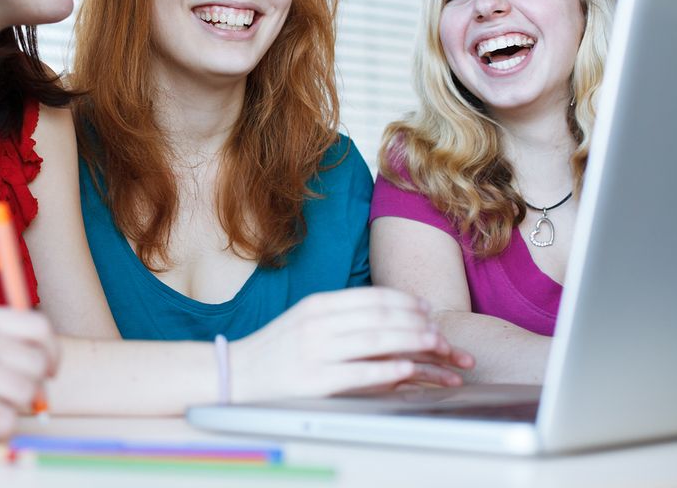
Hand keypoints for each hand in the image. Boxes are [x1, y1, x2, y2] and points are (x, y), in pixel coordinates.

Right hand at [230, 287, 472, 399]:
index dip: (404, 300)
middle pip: (379, 316)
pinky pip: (361, 371)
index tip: (425, 307)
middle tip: (439, 330)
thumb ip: (339, 315)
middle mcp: (317, 324)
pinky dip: (389, 369)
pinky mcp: (316, 381)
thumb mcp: (304, 320)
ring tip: (436, 346)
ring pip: (376, 340)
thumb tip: (385, 314)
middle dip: (416, 322)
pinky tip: (409, 369)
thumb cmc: (277, 349)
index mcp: (316, 305)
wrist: (237, 374)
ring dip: (412, 342)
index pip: (370, 297)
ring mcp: (316, 351)